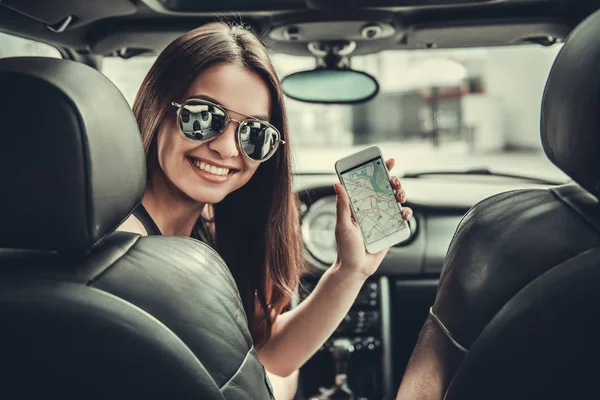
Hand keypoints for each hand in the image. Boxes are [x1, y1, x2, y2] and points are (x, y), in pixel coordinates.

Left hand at [333, 158, 412, 278]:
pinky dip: (406, 213)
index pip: (368, 184)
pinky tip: (405, 213)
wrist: (356, 270)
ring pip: (395, 201)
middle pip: (385, 190)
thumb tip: (337, 184)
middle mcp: (371, 210)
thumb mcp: (343, 225)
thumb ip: (342, 205)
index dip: (378, 171)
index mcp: (358, 205)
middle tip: (394, 181)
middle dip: (393, 182)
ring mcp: (382, 219)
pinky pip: (401, 218)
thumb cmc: (345, 248)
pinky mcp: (391, 229)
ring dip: (401, 195)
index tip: (386, 161)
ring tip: (400, 196)